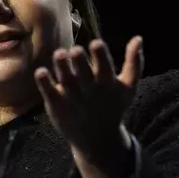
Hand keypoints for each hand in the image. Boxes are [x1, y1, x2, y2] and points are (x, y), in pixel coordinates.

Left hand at [34, 36, 143, 168]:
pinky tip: (41, 72)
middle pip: (83, 73)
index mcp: (107, 84)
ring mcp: (71, 98)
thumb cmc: (113, 106)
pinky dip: (44, 83)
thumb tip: (138, 38)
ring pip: (65, 80)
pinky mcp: (56, 104)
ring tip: (59, 54)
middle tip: (75, 50)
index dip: (100, 56)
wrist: (97, 139)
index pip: (105, 68)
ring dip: (61, 66)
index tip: (96, 43)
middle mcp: (89, 90)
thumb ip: (134, 62)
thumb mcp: (128, 87)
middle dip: (79, 61)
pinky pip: (49, 92)